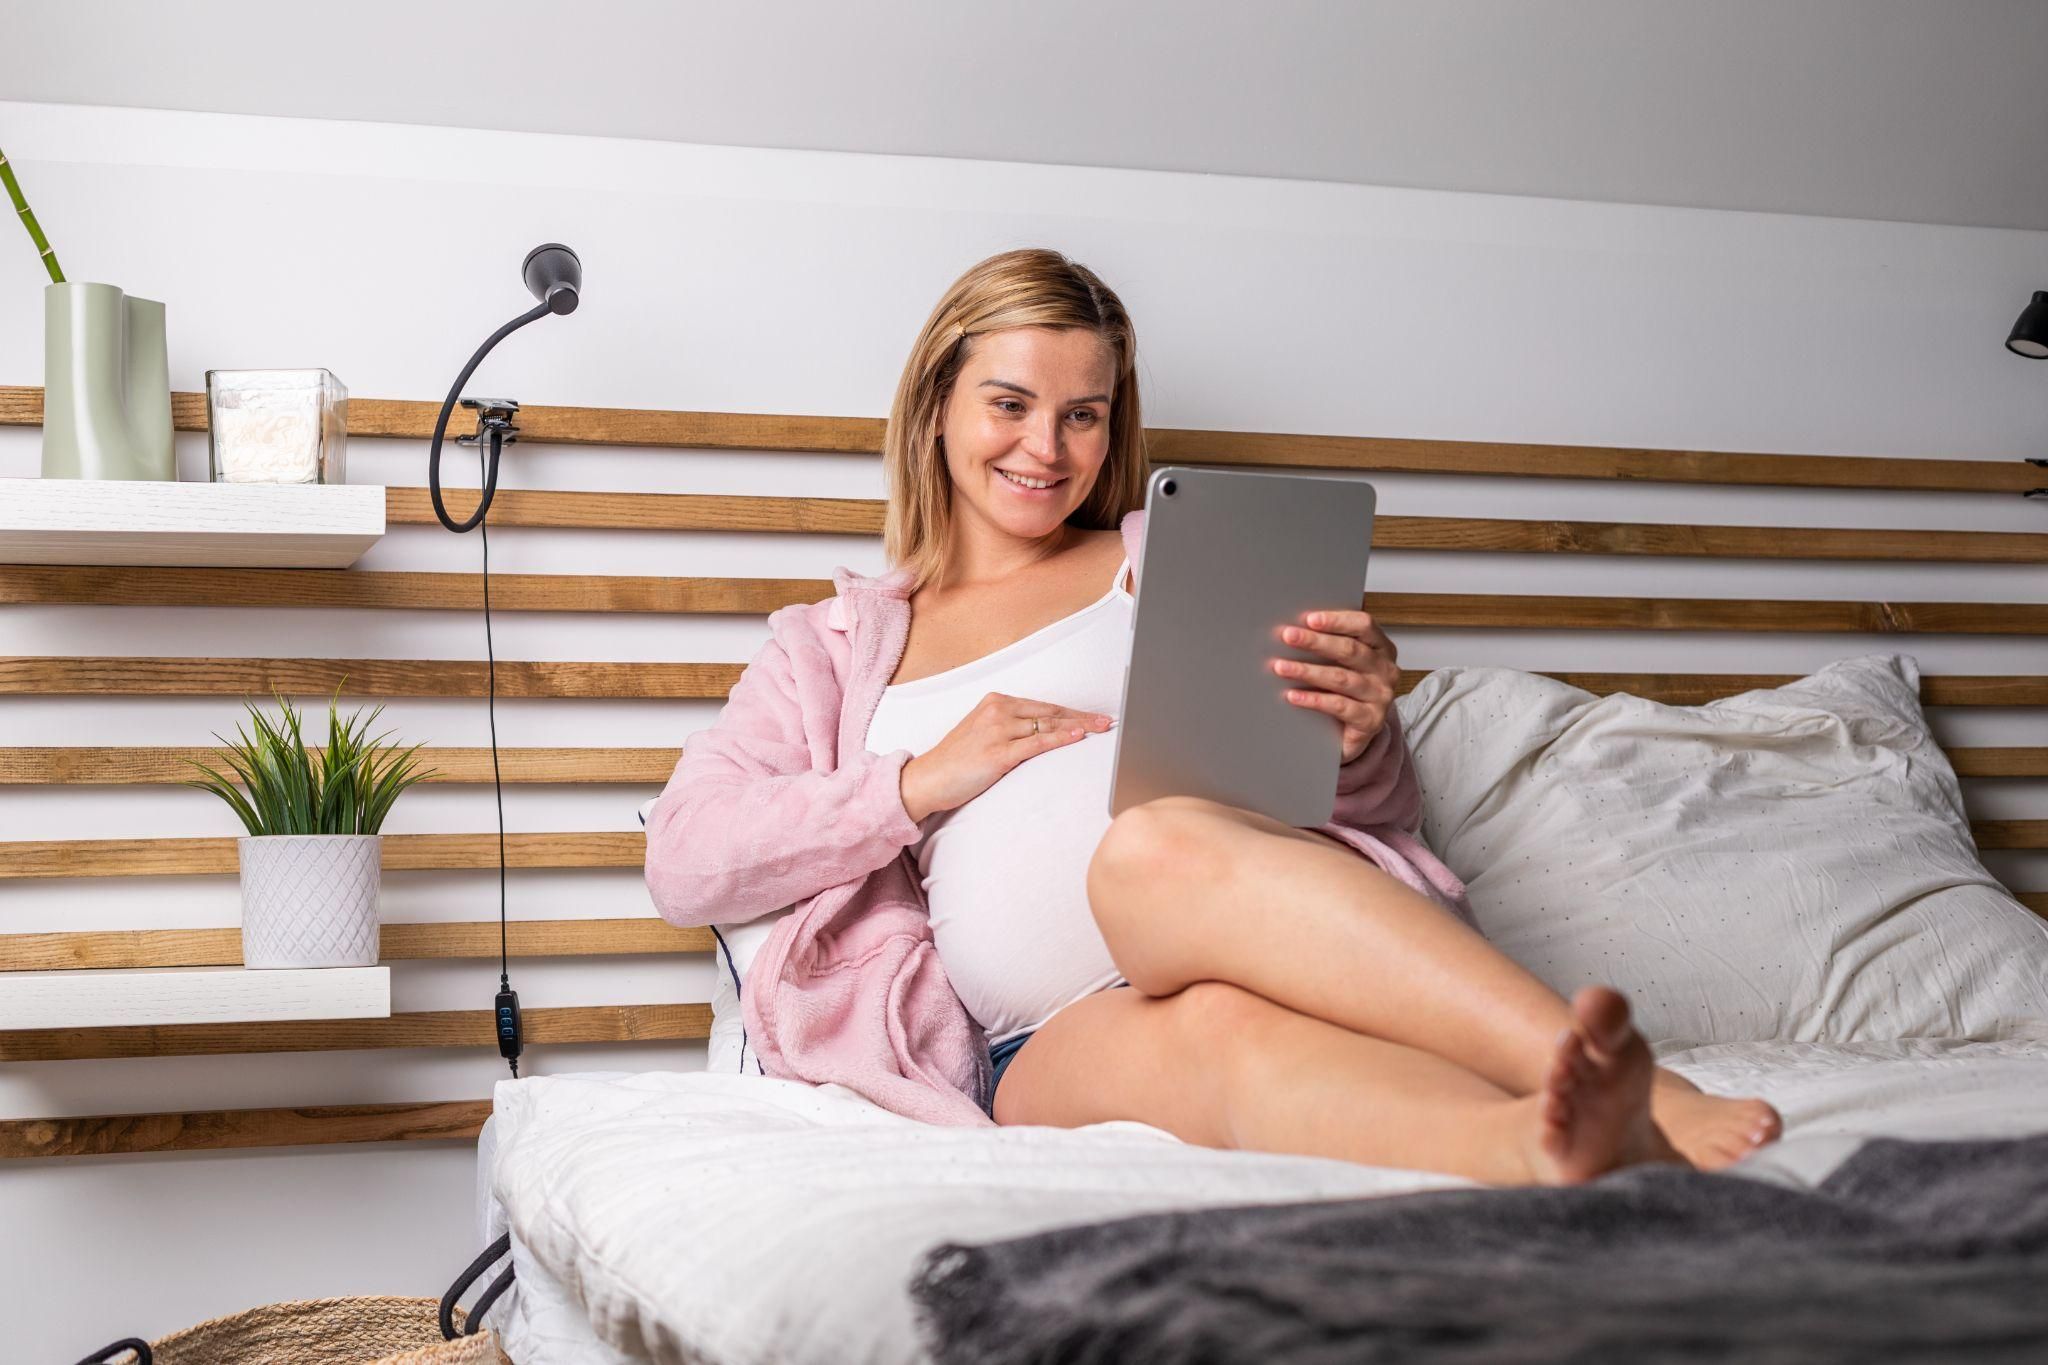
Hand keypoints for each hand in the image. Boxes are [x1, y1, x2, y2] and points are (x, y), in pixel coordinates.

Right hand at [899, 692, 1114, 821]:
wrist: (929, 779)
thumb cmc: (956, 761)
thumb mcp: (983, 734)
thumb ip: (1010, 728)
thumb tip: (1043, 733)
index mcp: (995, 702)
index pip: (1043, 706)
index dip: (1072, 712)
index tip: (1093, 717)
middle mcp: (998, 710)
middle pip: (1050, 712)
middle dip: (1082, 717)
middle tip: (1108, 721)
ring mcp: (998, 730)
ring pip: (1047, 725)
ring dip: (1078, 727)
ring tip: (1101, 729)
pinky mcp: (998, 752)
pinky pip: (1037, 743)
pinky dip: (1060, 738)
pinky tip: (1078, 736)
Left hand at [1268, 608, 1399, 764]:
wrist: (1360, 730)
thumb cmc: (1350, 690)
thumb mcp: (1347, 663)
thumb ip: (1332, 645)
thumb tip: (1296, 631)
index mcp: (1382, 648)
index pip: (1363, 625)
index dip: (1337, 620)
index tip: (1310, 619)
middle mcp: (1385, 670)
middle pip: (1350, 650)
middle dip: (1315, 642)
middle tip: (1288, 637)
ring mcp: (1380, 696)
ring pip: (1341, 678)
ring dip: (1308, 671)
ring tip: (1281, 667)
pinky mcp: (1370, 720)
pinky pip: (1339, 706)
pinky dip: (1313, 700)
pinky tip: (1293, 696)